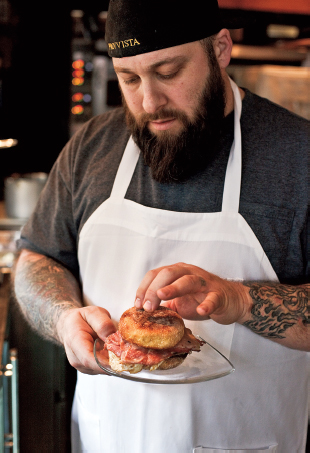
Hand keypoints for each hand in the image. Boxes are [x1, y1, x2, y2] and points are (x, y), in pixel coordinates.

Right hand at [56, 306, 115, 374]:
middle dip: (115, 361)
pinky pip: (102, 369)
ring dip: (113, 362)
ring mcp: (81, 366)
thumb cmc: (82, 318)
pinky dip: (110, 362)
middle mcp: (76, 358)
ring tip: (119, 348)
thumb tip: (113, 338)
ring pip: (102, 369)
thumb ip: (103, 324)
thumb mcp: (93, 313)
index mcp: (74, 341)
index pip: (88, 358)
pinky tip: (113, 352)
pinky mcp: (88, 369)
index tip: (121, 361)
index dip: (106, 363)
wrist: (70, 325)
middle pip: (97, 366)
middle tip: (128, 352)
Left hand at [135, 262, 249, 323]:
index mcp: (177, 272)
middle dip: (154, 289)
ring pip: (188, 280)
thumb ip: (162, 303)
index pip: (156, 274)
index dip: (144, 287)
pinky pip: (212, 298)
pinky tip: (201, 310)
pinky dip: (207, 304)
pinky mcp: (218, 295)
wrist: (231, 300)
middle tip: (146, 307)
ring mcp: (205, 283)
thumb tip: (142, 312)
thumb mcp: (178, 300)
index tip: (137, 303)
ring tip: (163, 296)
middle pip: (168, 274)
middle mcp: (189, 273)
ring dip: (174, 288)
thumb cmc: (202, 298)